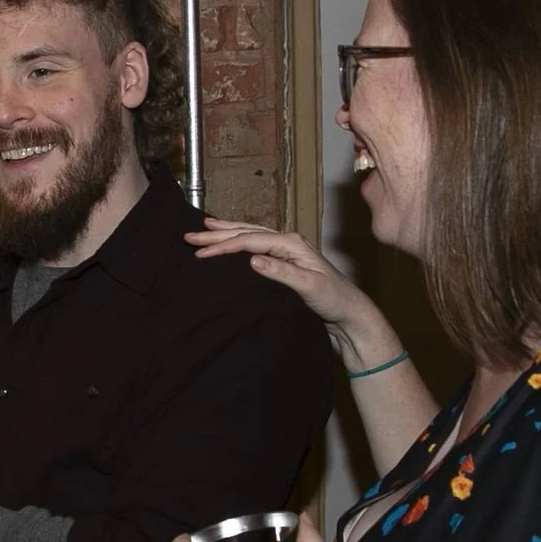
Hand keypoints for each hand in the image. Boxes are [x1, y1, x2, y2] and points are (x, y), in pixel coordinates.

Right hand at [184, 216, 397, 366]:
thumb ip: (282, 272)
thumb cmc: (334, 300)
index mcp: (292, 244)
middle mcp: (288, 242)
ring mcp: (286, 251)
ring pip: (250, 235)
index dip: (223, 246)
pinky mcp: (284, 263)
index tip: (200, 253)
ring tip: (205, 227)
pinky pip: (255, 246)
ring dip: (227, 232)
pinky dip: (238, 242)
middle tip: (190, 235)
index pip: (250, 241)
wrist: (350, 314)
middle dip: (218, 233)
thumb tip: (252, 259)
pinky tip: (230, 242)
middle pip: (247, 233)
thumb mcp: (309, 287)